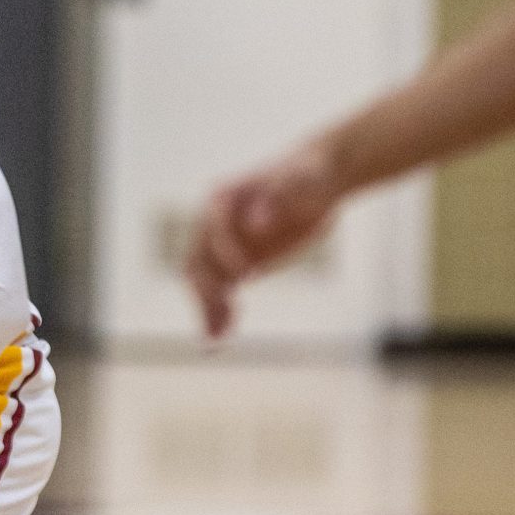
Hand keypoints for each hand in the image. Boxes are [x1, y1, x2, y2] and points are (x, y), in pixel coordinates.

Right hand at [184, 140, 341, 339]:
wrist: (316, 181)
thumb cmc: (309, 175)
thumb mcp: (303, 179)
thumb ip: (280, 195)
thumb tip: (255, 223)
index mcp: (222, 198)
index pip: (214, 229)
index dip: (228, 252)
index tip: (247, 276)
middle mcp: (212, 223)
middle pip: (198, 259)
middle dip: (208, 289)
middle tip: (226, 316)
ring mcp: (221, 246)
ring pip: (201, 282)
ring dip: (206, 309)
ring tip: (217, 339)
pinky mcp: (234, 265)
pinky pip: (217, 293)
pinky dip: (215, 315)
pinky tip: (220, 338)